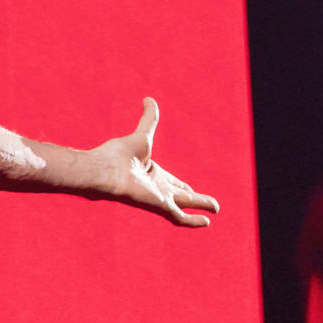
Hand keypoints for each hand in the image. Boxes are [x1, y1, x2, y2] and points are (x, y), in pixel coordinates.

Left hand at [94, 99, 217, 226]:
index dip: (182, 185)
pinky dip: (193, 222)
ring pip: (186, 206)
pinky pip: (180, 218)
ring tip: (216, 209)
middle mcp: (156, 188)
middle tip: (212, 205)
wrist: (106, 170)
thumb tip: (149, 99)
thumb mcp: (142, 134)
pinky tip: (206, 223)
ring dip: (202, 207)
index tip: (191, 189)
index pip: (171, 181)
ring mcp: (158, 199)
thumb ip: (149, 118)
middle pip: (182, 195)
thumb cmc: (117, 155)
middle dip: (196, 200)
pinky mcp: (159, 207)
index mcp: (152, 173)